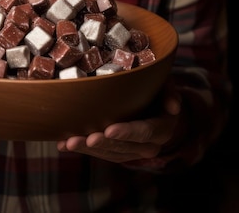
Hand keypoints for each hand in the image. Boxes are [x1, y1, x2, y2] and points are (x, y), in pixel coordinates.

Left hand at [57, 84, 183, 167]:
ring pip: (109, 154)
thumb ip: (169, 91)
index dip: (126, 132)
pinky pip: (101, 154)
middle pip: (123, 146)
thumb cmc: (159, 90)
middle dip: (101, 143)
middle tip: (81, 138)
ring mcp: (133, 151)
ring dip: (87, 149)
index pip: (143, 131)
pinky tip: (63, 144)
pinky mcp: (118, 152)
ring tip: (68, 142)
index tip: (109, 129)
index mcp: (161, 128)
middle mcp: (149, 145)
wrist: (158, 108)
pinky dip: (82, 149)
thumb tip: (174, 107)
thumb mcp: (167, 85)